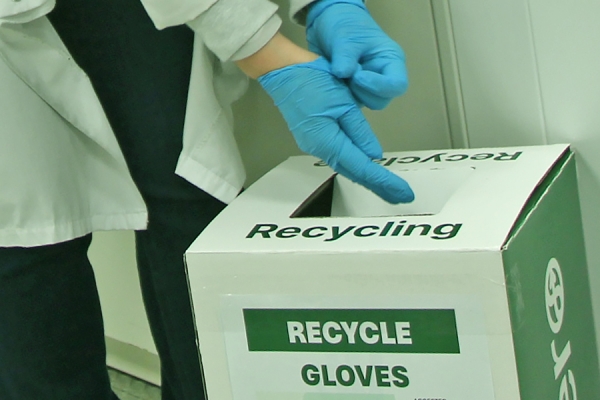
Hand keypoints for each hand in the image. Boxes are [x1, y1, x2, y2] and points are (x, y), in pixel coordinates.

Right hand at [258, 57, 413, 203]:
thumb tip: (373, 155)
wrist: (282, 70)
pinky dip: (355, 165)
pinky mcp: (314, 137)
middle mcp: (319, 148)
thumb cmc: (311, 79)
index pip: (362, 167)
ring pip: (346, 166)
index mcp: (327, 141)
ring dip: (367, 178)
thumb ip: (360, 131)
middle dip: (378, 185)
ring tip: (387, 186)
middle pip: (353, 173)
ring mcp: (314, 144)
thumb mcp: (343, 102)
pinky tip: (364, 168)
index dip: (384, 181)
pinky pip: (338, 156)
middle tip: (400, 195)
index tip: (402, 192)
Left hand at [306, 0, 407, 109]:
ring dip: (351, 95)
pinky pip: (350, 103)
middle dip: (362, 92)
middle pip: (381, 100)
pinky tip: (332, 83)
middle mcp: (383, 77)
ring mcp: (368, 87)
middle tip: (345, 76)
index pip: (397, 85)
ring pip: (365, 104)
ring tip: (338, 77)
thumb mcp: (346, 37)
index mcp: (391, 61)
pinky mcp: (353, 92)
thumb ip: (345, 56)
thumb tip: (342, 74)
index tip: (357, 76)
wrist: (328, 24)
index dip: (379, 86)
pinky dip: (341, 98)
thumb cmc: (346, 25)